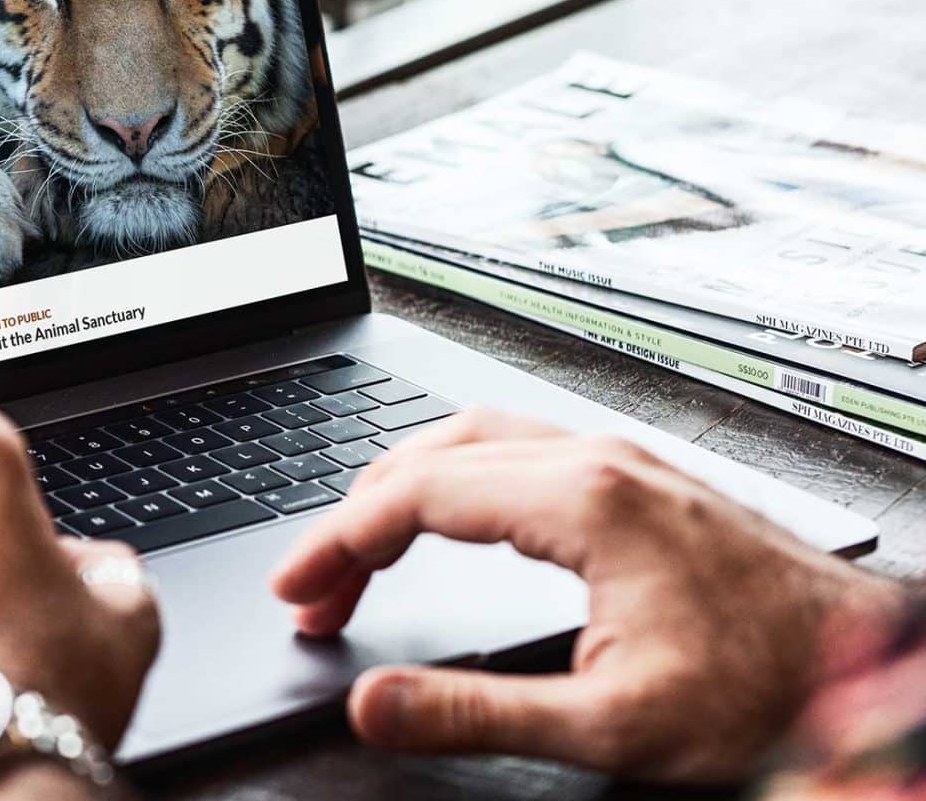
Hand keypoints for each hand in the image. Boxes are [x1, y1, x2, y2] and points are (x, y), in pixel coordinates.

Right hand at [270, 409, 902, 782]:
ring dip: (400, 493)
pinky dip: (450, 483)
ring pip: (468, 439)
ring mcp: (617, 459)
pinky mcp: (634, 477)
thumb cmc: (764, 687)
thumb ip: (475, 715)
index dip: (336, 544)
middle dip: (354, 522)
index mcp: (581, 499)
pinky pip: (511, 448)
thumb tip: (374, 704)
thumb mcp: (608, 725)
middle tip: (314, 592)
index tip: (296, 591)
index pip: (414, 496)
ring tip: (358, 556)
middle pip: (429, 456)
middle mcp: (594, 459)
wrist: (869, 668)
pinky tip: (445, 518)